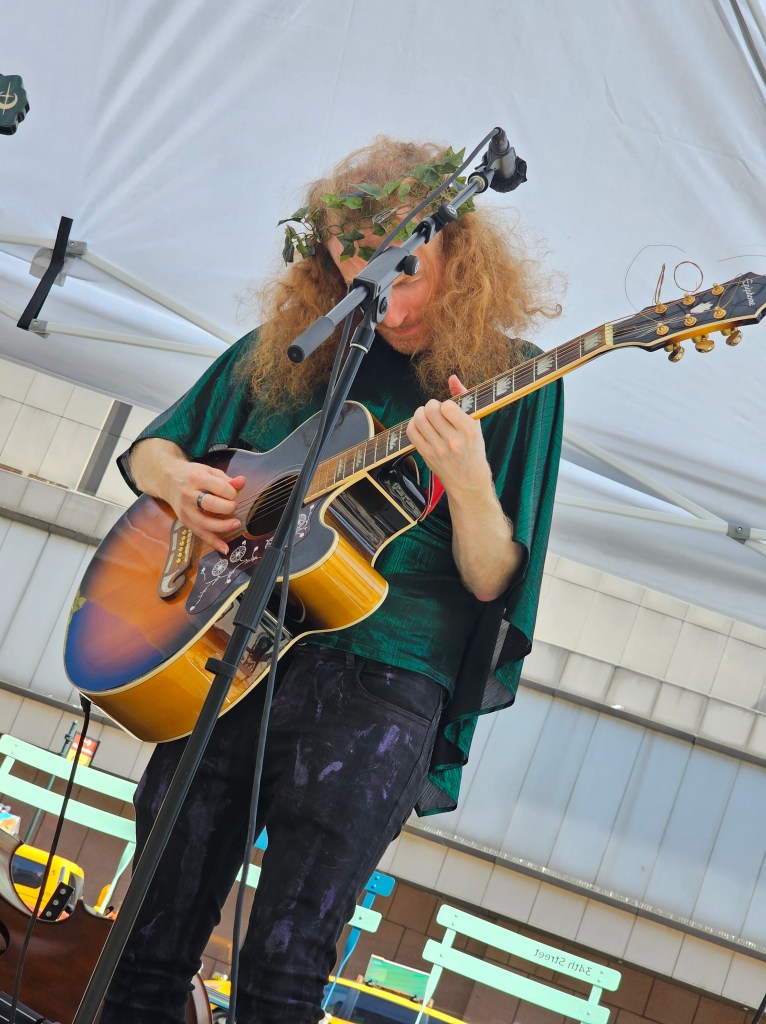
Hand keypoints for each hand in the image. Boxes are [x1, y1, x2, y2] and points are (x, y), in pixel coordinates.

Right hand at [166, 462, 245, 556]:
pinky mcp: (184, 521)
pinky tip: (225, 548)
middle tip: (233, 506)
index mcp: (196, 478)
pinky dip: (213, 542)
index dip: (232, 492)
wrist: (168, 480)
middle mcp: (188, 495)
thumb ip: (227, 479)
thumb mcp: (209, 471)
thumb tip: (242, 482)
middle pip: (211, 505)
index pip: (220, 488)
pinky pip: (200, 534)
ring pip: (204, 523)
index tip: (233, 494)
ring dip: (223, 526)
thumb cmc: (191, 475)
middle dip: (228, 507)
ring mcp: (185, 509)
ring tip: (236, 524)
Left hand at [406, 375, 491, 498]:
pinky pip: (411, 432)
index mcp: (469, 431)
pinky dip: (414, 425)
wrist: (468, 482)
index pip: (447, 406)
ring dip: (421, 414)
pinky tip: (422, 427)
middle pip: (430, 410)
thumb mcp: (475, 424)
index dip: (445, 405)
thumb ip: (464, 398)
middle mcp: (453, 440)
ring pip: (418, 419)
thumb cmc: (473, 450)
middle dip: (431, 407)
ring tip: (428, 418)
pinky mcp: (426, 455)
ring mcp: (438, 449)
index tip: (448, 410)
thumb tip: (452, 378)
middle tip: (436, 412)